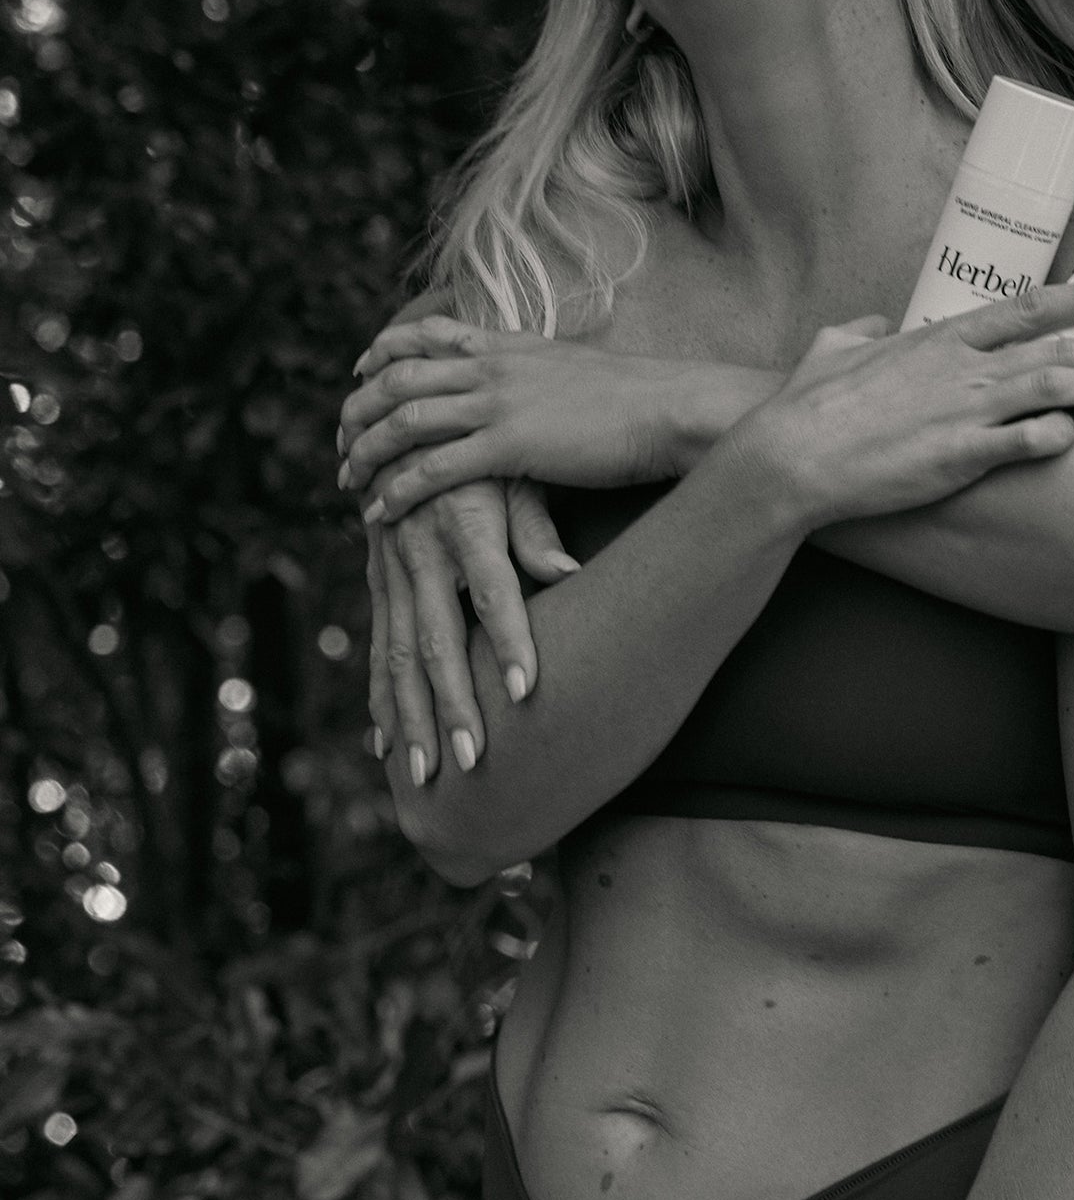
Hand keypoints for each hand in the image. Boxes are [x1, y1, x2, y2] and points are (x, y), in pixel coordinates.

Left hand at [340, 319, 672, 519]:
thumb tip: (527, 378)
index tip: (361, 370)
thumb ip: (536, 370)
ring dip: (367, 449)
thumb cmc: (634, 399)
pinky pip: (434, 468)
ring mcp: (498, 403)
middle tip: (342, 436)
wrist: (668, 409)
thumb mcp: (573, 367)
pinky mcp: (509, 445)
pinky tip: (380, 510)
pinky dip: (399, 489)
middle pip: (399, 376)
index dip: (385, 349)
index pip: (427, 332)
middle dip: (360, 407)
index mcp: (508, 343)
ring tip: (348, 476)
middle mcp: (493, 366)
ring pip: (405, 421)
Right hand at [364, 477, 577, 785]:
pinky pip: (378, 650)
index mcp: (463, 522)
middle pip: (437, 640)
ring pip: (399, 657)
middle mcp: (420, 553)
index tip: (528, 693)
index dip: (509, 642)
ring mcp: (392, 572)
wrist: (409, 423)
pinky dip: (381, 702)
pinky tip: (388, 750)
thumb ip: (536, 526)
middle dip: (453, 705)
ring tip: (427, 776)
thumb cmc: (488, 452)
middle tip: (470, 764)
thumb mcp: (517, 471)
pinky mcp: (379, 584)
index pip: (492, 592)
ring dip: (413, 720)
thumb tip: (569, 572)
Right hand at [734, 281, 1073, 532]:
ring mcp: (963, 410)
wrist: (788, 456)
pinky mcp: (959, 456)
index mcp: (942, 337)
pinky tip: (1065, 442)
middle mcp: (962, 367)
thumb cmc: (807, 405)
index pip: (1032, 306)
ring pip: (1057, 387)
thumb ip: (860, 331)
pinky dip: (1059, 437)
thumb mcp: (833, 348)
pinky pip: (1030, 441)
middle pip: (1061, 349)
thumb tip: (870, 325)